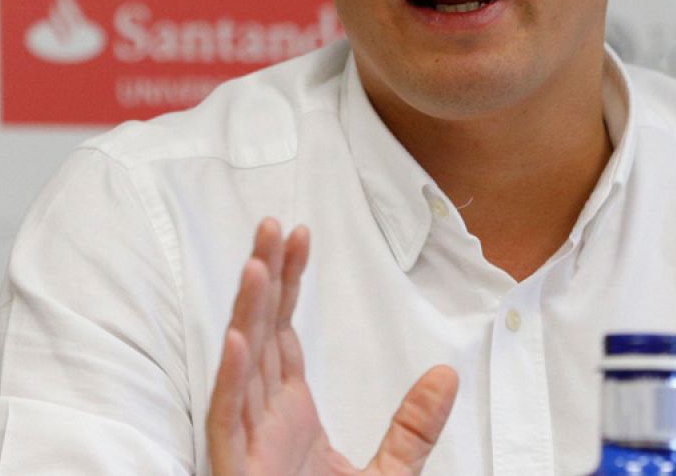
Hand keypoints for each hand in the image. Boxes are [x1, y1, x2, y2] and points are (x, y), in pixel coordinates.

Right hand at [207, 218, 459, 475]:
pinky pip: (228, 418)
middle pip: (259, 334)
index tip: (298, 235)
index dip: (287, 284)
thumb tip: (447, 377)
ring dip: (247, 315)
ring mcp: (245, 443)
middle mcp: (262, 419)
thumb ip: (414, 429)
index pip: (282, 333)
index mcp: (288, 415)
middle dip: (264, 278)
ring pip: (241, 366)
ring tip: (257, 264)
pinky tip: (237, 340)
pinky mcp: (234, 467)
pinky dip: (231, 380)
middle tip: (272, 223)